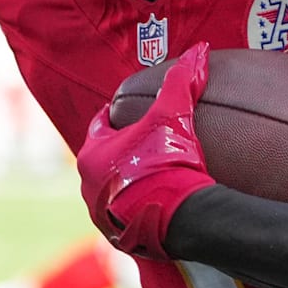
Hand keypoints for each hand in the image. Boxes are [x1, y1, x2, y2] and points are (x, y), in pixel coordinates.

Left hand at [77, 42, 215, 258]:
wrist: (179, 221)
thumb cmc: (168, 165)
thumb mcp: (175, 116)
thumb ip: (183, 81)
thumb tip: (199, 50)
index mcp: (93, 154)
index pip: (100, 124)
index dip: (116, 114)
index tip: (129, 110)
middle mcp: (88, 185)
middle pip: (105, 158)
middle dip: (123, 150)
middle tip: (146, 142)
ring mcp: (101, 214)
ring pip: (113, 189)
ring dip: (128, 182)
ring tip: (153, 175)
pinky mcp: (118, 237)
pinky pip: (125, 217)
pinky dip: (137, 208)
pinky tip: (159, 205)